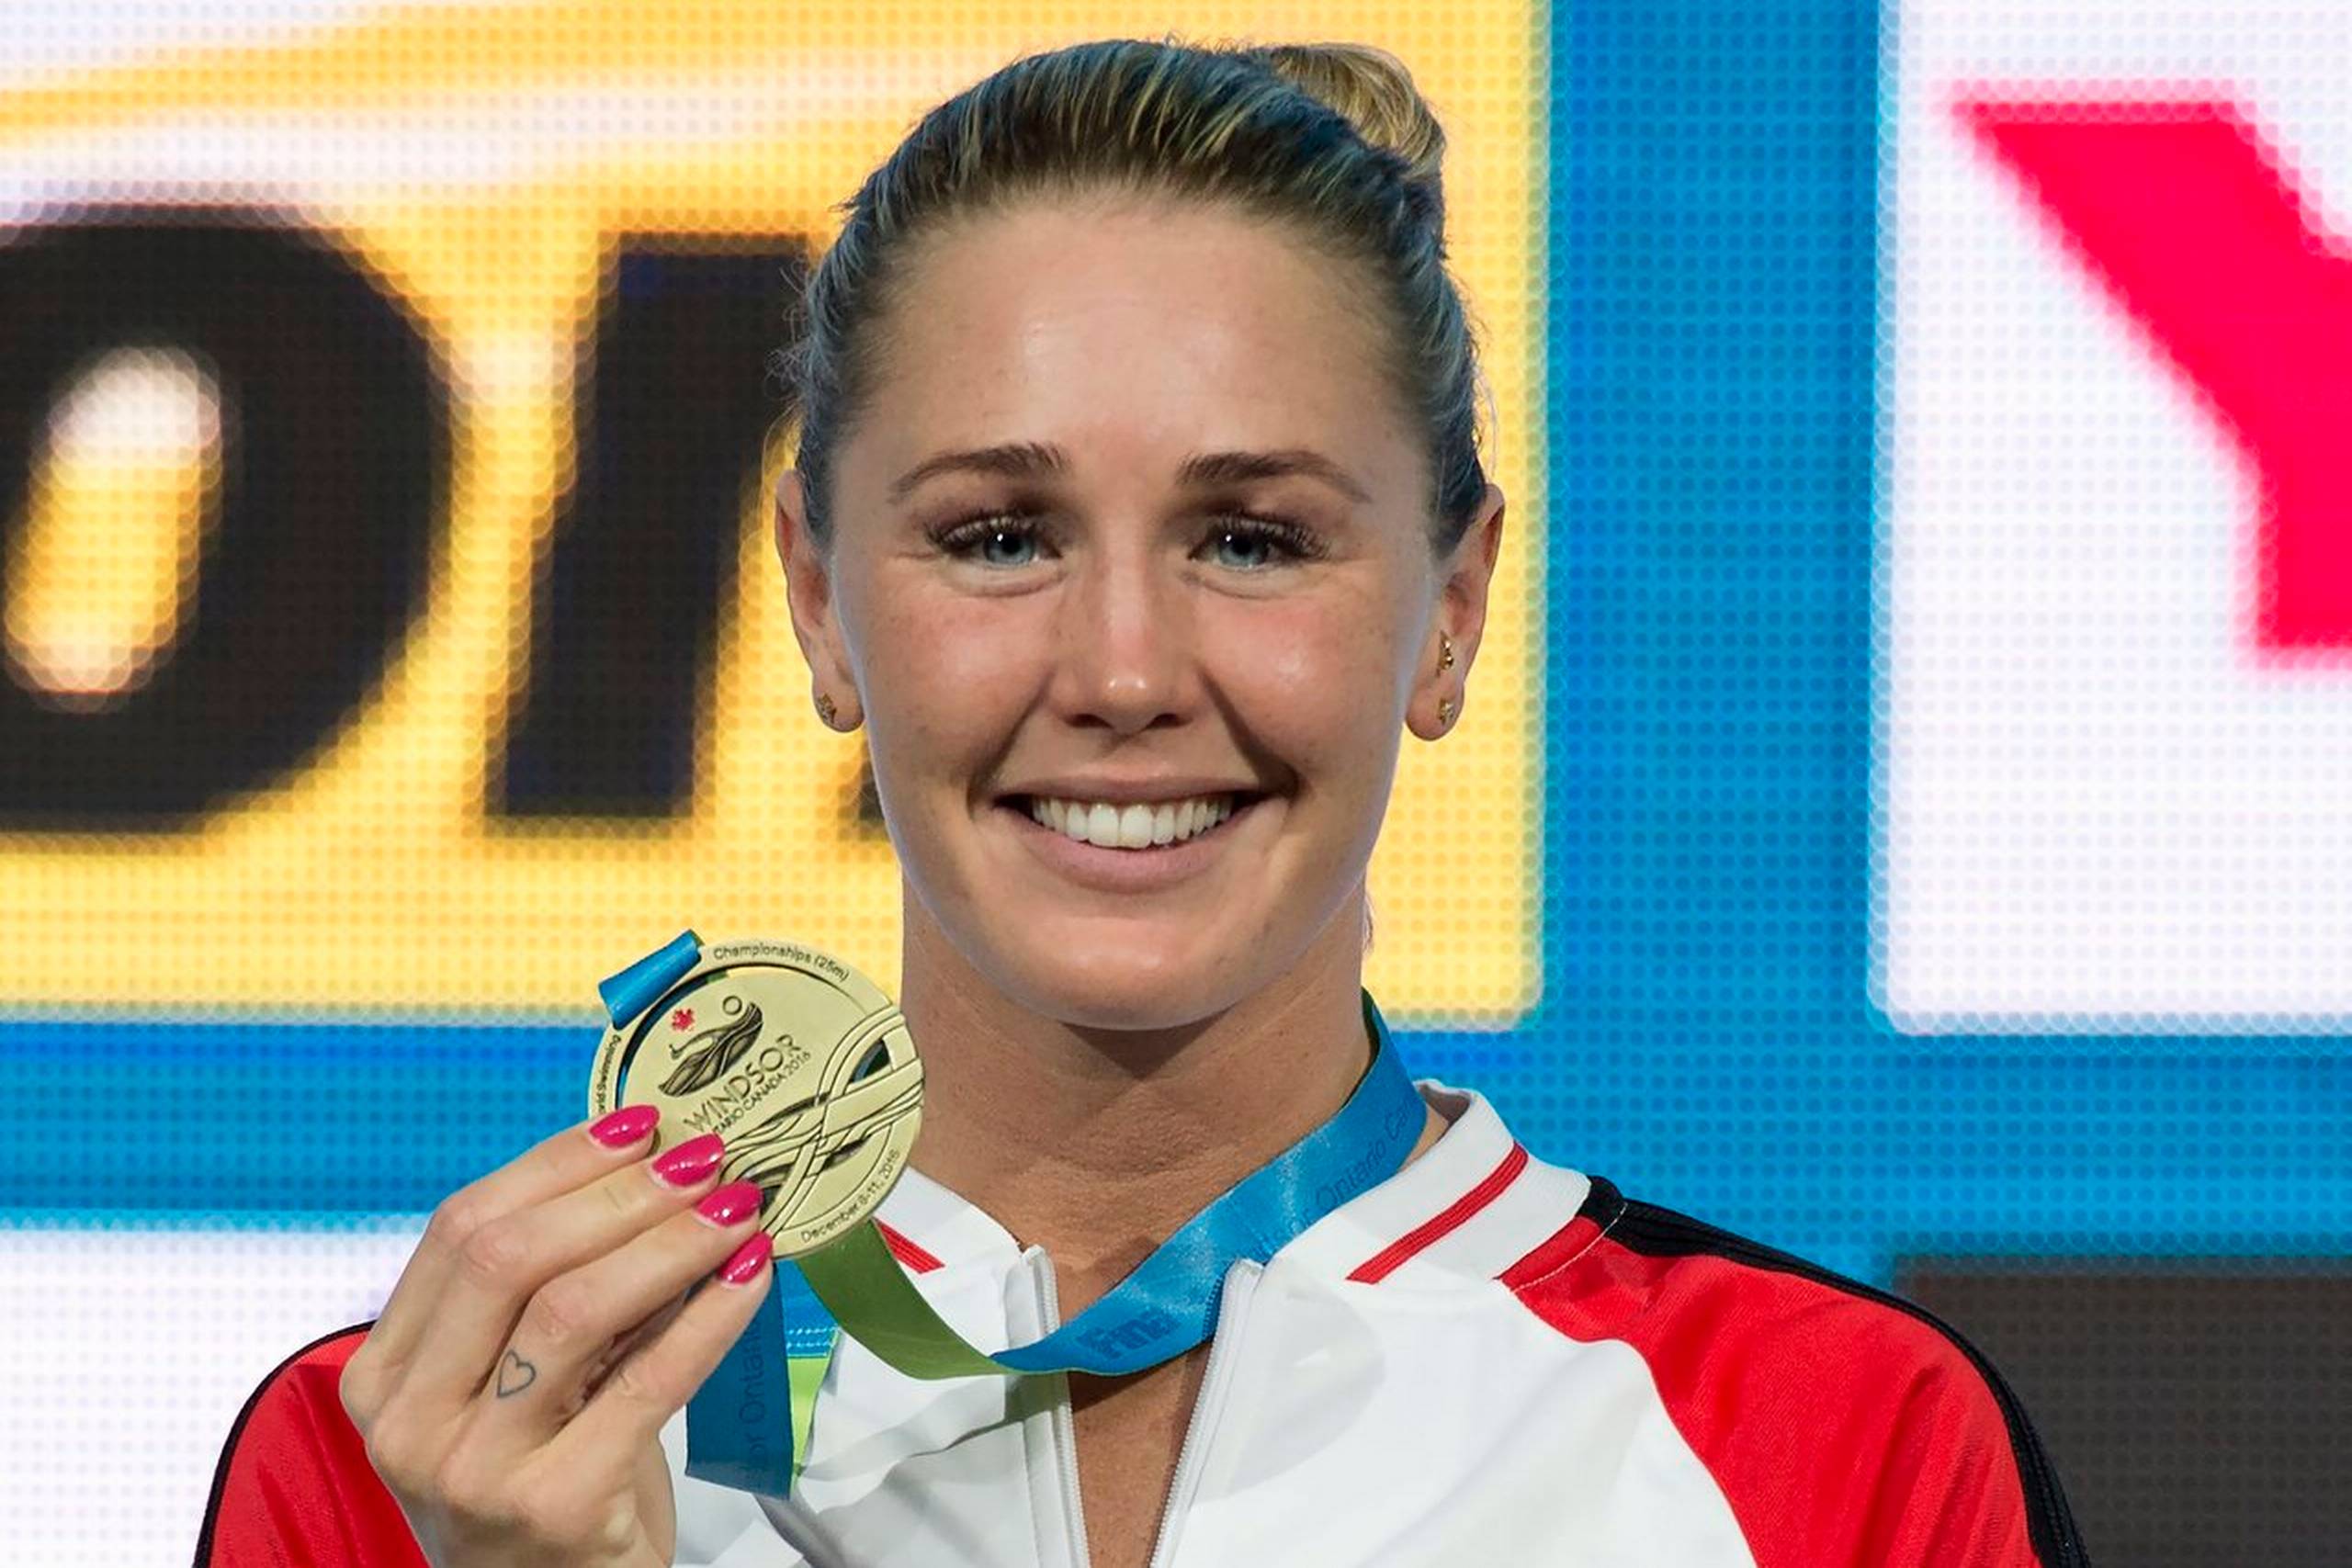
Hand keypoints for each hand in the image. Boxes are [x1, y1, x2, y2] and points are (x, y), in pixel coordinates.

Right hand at [339, 1110, 774, 1565]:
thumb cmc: (542, 1482)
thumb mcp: (520, 1384)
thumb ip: (555, 1291)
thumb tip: (655, 1170)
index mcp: (385, 1370)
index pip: (460, 1230)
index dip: (557, 1166)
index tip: (640, 1125)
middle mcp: (411, 1419)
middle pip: (508, 1260)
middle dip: (617, 1194)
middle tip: (702, 1158)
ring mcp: (473, 1468)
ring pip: (572, 1312)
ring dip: (670, 1244)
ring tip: (736, 1206)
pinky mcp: (553, 1505)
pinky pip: (646, 1383)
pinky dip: (708, 1317)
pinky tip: (750, 1276)